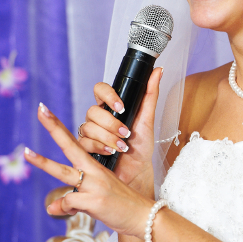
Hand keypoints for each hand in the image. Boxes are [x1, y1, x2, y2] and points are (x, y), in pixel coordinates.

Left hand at [25, 107, 153, 237]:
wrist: (144, 217)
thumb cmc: (121, 207)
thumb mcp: (95, 201)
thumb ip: (72, 201)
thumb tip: (51, 209)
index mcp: (94, 167)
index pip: (74, 143)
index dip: (59, 128)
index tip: (46, 112)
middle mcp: (94, 171)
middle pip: (69, 145)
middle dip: (54, 127)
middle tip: (40, 109)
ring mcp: (94, 184)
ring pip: (63, 172)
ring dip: (43, 162)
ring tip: (26, 153)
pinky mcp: (94, 200)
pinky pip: (70, 201)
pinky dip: (66, 209)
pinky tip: (72, 212)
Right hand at [77, 68, 162, 198]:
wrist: (137, 170)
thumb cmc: (141, 145)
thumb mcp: (148, 119)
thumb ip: (150, 94)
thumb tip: (158, 71)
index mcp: (111, 107)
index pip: (100, 90)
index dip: (108, 95)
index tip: (122, 106)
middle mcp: (98, 118)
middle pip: (93, 111)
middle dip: (111, 123)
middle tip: (126, 133)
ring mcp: (89, 132)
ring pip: (88, 127)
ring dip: (107, 137)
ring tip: (122, 147)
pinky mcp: (85, 148)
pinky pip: (84, 142)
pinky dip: (100, 147)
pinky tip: (111, 152)